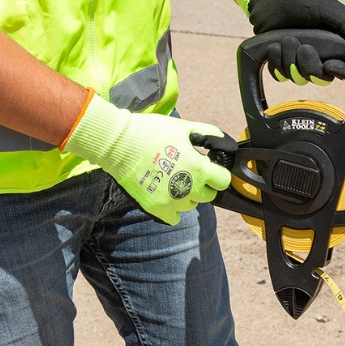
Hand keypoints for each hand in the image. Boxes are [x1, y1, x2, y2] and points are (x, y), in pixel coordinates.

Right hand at [62, 91, 232, 224]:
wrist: (119, 144)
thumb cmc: (152, 132)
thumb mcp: (185, 128)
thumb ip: (209, 135)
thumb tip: (225, 144)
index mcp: (199, 170)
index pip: (223, 181)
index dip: (218, 174)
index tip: (210, 169)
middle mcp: (189, 189)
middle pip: (209, 196)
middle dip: (203, 185)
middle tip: (188, 172)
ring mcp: (173, 202)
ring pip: (192, 205)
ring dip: (187, 195)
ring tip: (172, 179)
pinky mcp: (157, 210)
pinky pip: (175, 217)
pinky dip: (173, 208)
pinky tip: (165, 194)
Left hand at [234, 0, 344, 84]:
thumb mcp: (325, 7)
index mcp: (335, 45)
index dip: (341, 72)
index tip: (330, 64)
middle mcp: (319, 56)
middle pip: (321, 78)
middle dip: (311, 66)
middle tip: (304, 48)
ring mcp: (299, 61)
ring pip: (299, 78)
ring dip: (291, 61)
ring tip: (286, 40)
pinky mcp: (281, 63)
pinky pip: (280, 76)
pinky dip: (277, 63)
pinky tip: (274, 46)